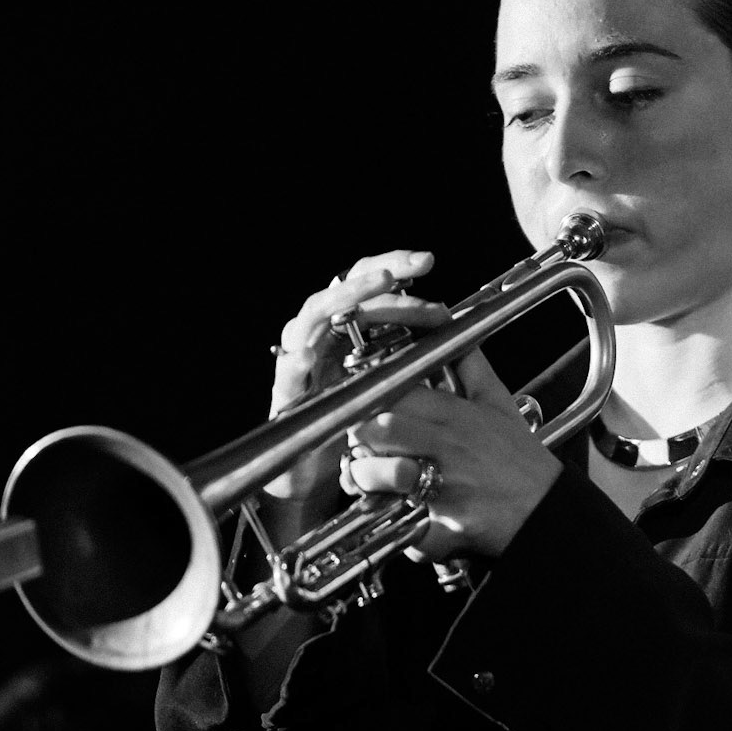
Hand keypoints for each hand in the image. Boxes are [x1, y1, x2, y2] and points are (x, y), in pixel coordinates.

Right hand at [265, 249, 448, 507]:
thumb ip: (407, 351)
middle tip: (411, 270)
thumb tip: (447, 321)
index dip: (396, 266)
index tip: (428, 262)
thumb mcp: (387, 380)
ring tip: (375, 285)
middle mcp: (322, 331)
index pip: (370, 283)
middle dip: (379, 274)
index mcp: (348, 326)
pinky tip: (317, 346)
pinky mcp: (285, 385)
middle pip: (345, 286)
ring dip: (345, 297)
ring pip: (316, 312)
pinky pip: (290, 364)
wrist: (313, 468)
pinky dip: (300, 353)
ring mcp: (300, 354)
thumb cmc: (350, 421)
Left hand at [343, 347, 560, 560]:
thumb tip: (449, 327)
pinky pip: (412, 533)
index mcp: (457, 415)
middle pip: (379, 428)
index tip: (366, 411)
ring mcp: (449, 488)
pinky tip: (406, 526)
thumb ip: (470, 366)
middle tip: (361, 448)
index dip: (370, 400)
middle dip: (359, 438)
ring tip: (369, 484)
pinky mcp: (451, 529)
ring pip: (384, 475)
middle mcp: (450, 447)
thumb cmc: (521, 460)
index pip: (395, 392)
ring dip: (367, 482)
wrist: (550, 512)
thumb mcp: (499, 404)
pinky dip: (404, 536)